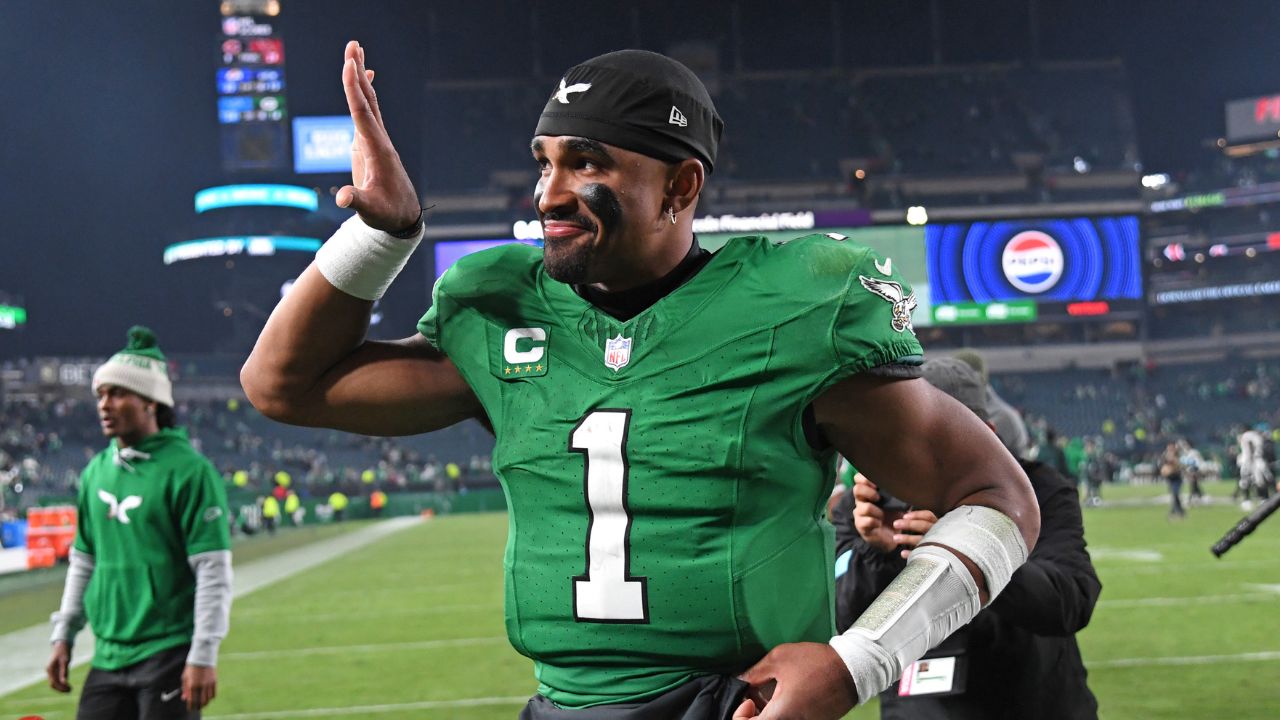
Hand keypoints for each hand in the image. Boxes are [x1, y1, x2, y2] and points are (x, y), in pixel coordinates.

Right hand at [46, 641, 71, 692]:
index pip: (53, 682)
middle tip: (70, 690)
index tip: (69, 689)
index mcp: (50, 669)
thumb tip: (64, 682)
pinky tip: (68, 684)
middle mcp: (49, 671)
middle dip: (60, 689)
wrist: (62, 644)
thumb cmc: (64, 651)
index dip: (60, 687)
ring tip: (70, 689)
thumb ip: (64, 671)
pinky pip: (57, 679)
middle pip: (53, 684)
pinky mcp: (55, 670)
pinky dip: (61, 683)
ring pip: (54, 682)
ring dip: (61, 687)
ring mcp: (51, 671)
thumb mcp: (65, 661)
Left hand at [182, 664, 216, 710]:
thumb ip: (185, 689)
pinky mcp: (214, 681)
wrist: (203, 656)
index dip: (191, 706)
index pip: (192, 700)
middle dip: (198, 706)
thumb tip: (184, 699)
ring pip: (208, 699)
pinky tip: (208, 697)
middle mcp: (201, 685)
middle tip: (197, 707)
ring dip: (205, 703)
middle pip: (201, 702)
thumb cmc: (191, 666)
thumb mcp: (185, 677)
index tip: (190, 709)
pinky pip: (214, 694)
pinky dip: (211, 698)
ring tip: (202, 704)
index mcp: (192, 684)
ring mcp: (209, 683)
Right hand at [336, 41, 421, 232]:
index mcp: (376, 150)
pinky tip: (366, 77)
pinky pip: (368, 112)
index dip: (354, 90)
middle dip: (358, 72)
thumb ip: (356, 202)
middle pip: (367, 100)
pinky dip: (364, 92)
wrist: (403, 217)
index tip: (350, 65)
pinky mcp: (371, 144)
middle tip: (353, 44)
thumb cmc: (386, 214)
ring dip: (360, 77)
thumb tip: (343, 198)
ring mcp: (376, 140)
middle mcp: (379, 140)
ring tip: (355, 52)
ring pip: (368, 102)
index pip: (362, 114)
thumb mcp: (370, 210)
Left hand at [735, 642, 857, 718]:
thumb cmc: (817, 663)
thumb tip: (739, 681)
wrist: (853, 669)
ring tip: (769, 696)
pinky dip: (783, 713)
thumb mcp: (778, 659)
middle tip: (754, 699)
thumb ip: (754, 673)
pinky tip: (785, 698)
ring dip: (768, 714)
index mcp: (781, 715)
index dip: (740, 716)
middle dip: (753, 716)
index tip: (746, 700)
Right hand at [851, 474, 900, 553]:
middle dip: (870, 492)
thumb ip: (898, 491)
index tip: (877, 484)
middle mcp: (861, 501)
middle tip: (879, 498)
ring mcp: (859, 513)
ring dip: (877, 511)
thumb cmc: (894, 516)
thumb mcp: (897, 502)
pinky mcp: (861, 526)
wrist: (892, 536)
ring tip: (882, 516)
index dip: (865, 478)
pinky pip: (867, 521)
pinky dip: (875, 522)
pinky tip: (879, 524)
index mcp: (868, 492)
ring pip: (864, 507)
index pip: (858, 479)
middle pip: (857, 489)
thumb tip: (907, 481)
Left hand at [891, 509, 938, 558]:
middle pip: (924, 525)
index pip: (928, 516)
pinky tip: (902, 553)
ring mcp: (938, 544)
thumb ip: (923, 523)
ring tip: (895, 538)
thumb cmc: (939, 540)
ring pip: (922, 539)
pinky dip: (912, 554)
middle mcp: (939, 533)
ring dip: (907, 538)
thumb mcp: (935, 529)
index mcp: (938, 525)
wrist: (955, 556)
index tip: (904, 516)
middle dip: (909, 524)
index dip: (916, 515)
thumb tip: (906, 515)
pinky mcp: (935, 556)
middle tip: (895, 524)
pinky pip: (922, 554)